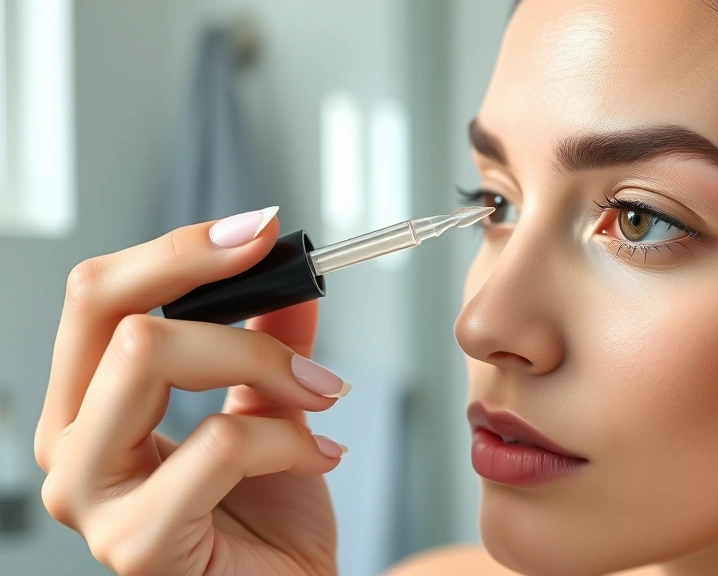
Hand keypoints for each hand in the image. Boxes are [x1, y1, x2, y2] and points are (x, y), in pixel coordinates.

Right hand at [34, 210, 347, 575]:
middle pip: (114, 315)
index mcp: (89, 403)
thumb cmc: (266, 517)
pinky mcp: (134, 544)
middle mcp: (70, 445)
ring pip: (148, 359)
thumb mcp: (270, 405)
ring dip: (259, 361)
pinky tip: (321, 455)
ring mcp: (90, 498)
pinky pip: (217, 445)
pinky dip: (288, 437)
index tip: (258, 229)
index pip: (98, 295)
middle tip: (294, 293)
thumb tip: (288, 267)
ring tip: (322, 393)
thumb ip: (268, 337)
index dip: (179, 250)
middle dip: (219, 291)